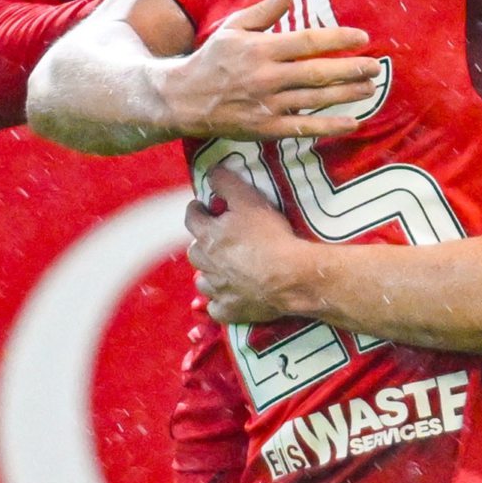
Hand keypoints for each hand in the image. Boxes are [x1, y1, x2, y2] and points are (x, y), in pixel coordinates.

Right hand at [156, 0, 380, 140]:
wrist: (183, 98)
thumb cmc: (212, 59)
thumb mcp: (233, 28)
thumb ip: (264, 11)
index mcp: (261, 48)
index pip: (308, 41)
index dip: (338, 39)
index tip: (362, 38)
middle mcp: (267, 76)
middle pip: (318, 71)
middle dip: (351, 69)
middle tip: (376, 67)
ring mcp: (267, 104)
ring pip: (315, 98)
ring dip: (347, 94)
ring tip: (371, 88)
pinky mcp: (266, 128)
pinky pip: (304, 126)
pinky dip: (330, 125)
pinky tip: (352, 122)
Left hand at [185, 170, 309, 322]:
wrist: (290, 277)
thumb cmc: (270, 236)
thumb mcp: (250, 200)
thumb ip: (227, 183)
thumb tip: (210, 171)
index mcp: (208, 235)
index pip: (191, 217)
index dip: (196, 209)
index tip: (203, 206)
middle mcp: (206, 264)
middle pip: (194, 251)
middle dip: (203, 243)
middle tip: (219, 239)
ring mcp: (217, 290)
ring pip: (203, 280)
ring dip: (209, 273)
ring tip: (223, 269)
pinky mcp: (230, 311)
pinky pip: (216, 308)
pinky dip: (220, 302)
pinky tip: (230, 297)